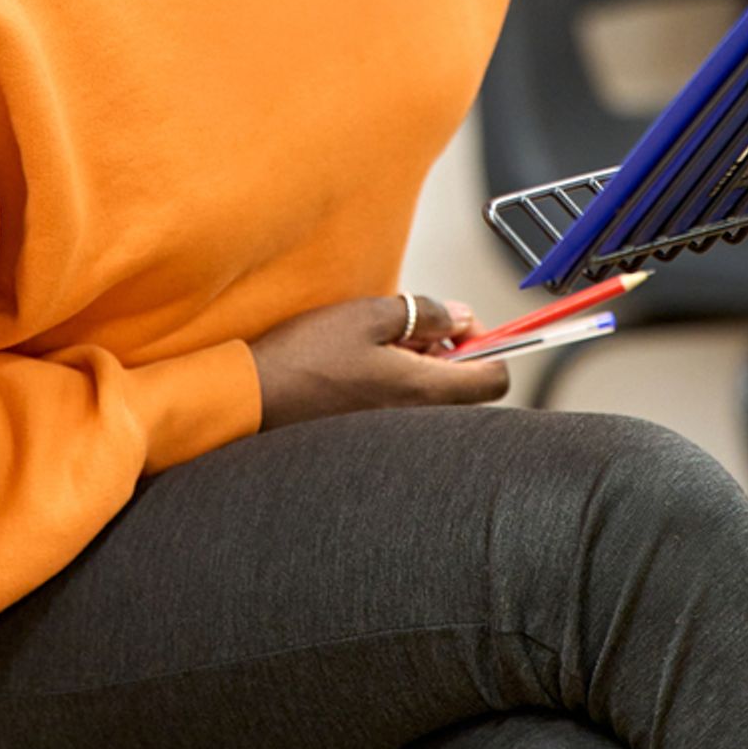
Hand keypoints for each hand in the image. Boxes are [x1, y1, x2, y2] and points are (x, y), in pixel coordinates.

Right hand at [250, 294, 509, 429]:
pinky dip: (397, 383)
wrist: (253, 399)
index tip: (462, 325)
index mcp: (423, 389)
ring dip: (421, 366)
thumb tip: (460, 315)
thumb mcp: (368, 315)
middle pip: (465, 388)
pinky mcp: (371, 435)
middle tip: (416, 327)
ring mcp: (393, 433)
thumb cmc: (306, 357)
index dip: (490, 346)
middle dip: (451, 352)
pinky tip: (363, 366)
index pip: (494, 379)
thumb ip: (424, 313)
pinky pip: (404, 408)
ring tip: (381, 343)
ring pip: (433, 396)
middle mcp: (416, 420)